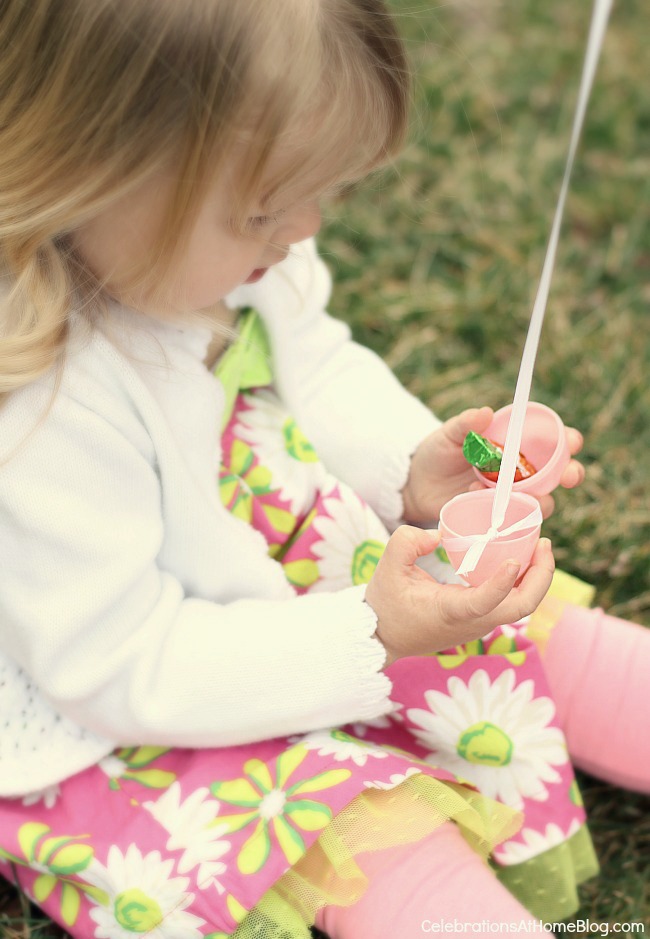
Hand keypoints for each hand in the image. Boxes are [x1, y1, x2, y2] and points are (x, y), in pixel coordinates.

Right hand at [365, 526, 554, 666]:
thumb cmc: (386, 604)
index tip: (515, 560)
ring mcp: (480, 623)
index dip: (503, 583)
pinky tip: (523, 558)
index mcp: (450, 611)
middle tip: (544, 543)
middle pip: (521, 607)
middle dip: (541, 576)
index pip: (484, 602)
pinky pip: (511, 601)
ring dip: (537, 578)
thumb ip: (407, 542)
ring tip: (540, 546)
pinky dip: (524, 581)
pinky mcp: (480, 619)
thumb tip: (439, 534)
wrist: (384, 636)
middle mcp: (472, 621)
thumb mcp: (387, 567)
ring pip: (522, 606)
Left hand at [402, 407, 585, 522]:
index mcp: (515, 445)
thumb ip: (466, 424)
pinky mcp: (497, 516)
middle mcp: (519, 472)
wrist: (415, 484)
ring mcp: (510, 496)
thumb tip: (486, 412)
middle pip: (558, 474)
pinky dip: (506, 512)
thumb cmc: (437, 452)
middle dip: (570, 474)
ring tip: (515, 492)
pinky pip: (514, 519)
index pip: (552, 441)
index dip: (568, 441)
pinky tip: (480, 497)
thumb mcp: (449, 434)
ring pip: (542, 501)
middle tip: (568, 476)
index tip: (572, 441)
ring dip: (540, 499)